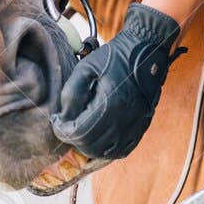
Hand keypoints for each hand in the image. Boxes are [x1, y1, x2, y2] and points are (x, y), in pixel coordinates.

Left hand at [50, 1, 185, 161]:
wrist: (146, 52)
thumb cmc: (114, 57)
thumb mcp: (86, 67)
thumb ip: (72, 93)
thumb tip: (62, 117)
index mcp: (110, 104)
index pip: (79, 132)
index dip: (62, 130)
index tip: (56, 120)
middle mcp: (125, 119)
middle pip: (91, 146)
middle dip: (73, 139)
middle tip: (66, 126)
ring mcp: (136, 125)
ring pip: (106, 152)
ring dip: (89, 146)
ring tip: (81, 131)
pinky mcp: (142, 126)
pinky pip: (123, 150)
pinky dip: (107, 149)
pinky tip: (99, 138)